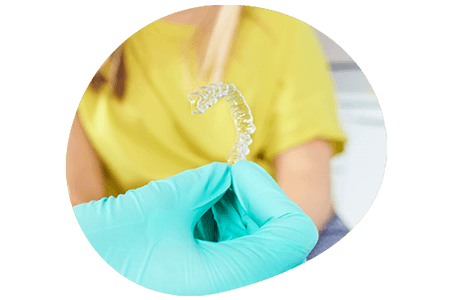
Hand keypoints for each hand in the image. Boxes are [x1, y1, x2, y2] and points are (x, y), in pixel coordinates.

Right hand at [73, 161, 317, 294]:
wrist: (92, 264)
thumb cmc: (112, 246)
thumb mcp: (166, 204)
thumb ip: (211, 183)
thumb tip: (229, 176)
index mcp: (232, 280)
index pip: (293, 232)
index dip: (270, 193)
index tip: (238, 173)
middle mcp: (234, 290)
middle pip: (281, 241)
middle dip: (254, 202)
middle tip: (224, 181)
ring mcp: (222, 290)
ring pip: (260, 249)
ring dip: (240, 216)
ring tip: (207, 198)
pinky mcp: (210, 287)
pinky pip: (238, 258)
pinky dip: (227, 232)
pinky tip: (200, 218)